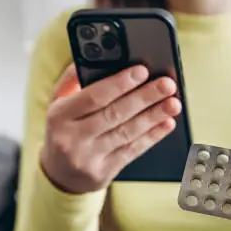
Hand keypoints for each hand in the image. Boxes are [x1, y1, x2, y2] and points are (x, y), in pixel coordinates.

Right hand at [40, 63, 181, 193]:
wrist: (59, 175)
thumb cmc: (64, 129)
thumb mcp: (57, 104)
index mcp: (59, 115)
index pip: (94, 96)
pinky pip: (132, 151)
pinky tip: (167, 123)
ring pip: (127, 132)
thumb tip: (94, 55)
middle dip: (145, 97)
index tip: (141, 70)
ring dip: (154, 116)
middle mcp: (72, 137)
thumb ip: (72, 80)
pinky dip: (152, 136)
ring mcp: (89, 157)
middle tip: (167, 84)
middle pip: (115, 113)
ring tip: (173, 103)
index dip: (120, 83)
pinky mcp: (104, 172)